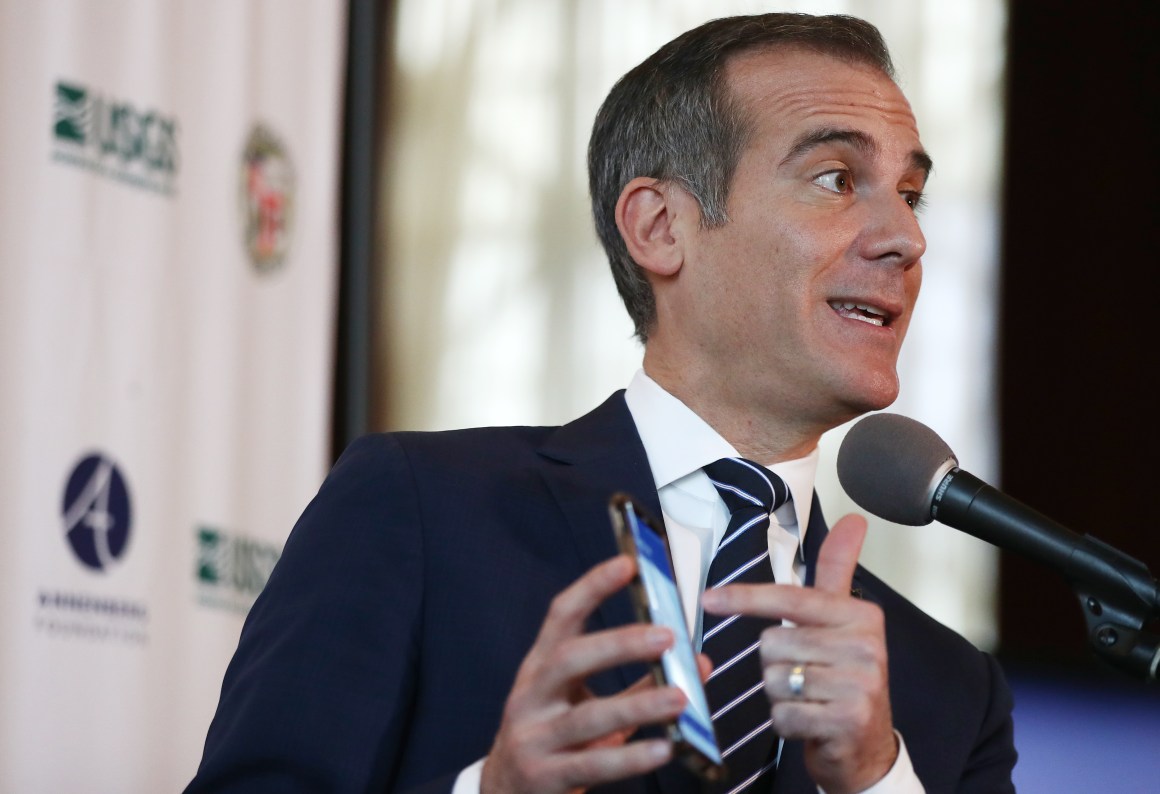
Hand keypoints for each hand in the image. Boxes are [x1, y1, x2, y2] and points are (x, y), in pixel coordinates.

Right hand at [480, 555, 691, 793]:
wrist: (505, 791)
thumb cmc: (554, 736)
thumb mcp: (583, 701)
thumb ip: (639, 682)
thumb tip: (697, 662)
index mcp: (539, 667)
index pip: (561, 616)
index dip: (592, 587)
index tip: (627, 564)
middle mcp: (530, 696)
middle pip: (569, 659)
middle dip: (618, 644)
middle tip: (666, 636)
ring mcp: (534, 738)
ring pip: (587, 717)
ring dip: (638, 704)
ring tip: (679, 697)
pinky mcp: (545, 777)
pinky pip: (592, 766)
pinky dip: (631, 758)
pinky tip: (664, 748)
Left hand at [702, 514, 895, 793]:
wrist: (867, 748)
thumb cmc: (844, 680)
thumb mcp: (842, 622)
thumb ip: (838, 570)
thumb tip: (853, 519)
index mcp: (860, 616)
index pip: (789, 598)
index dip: (744, 598)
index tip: (708, 598)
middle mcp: (865, 647)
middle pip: (772, 644)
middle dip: (776, 665)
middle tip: (806, 677)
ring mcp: (860, 685)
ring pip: (774, 679)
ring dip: (781, 695)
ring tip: (808, 699)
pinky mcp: (847, 721)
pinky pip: (783, 714)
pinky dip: (786, 722)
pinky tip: (810, 722)